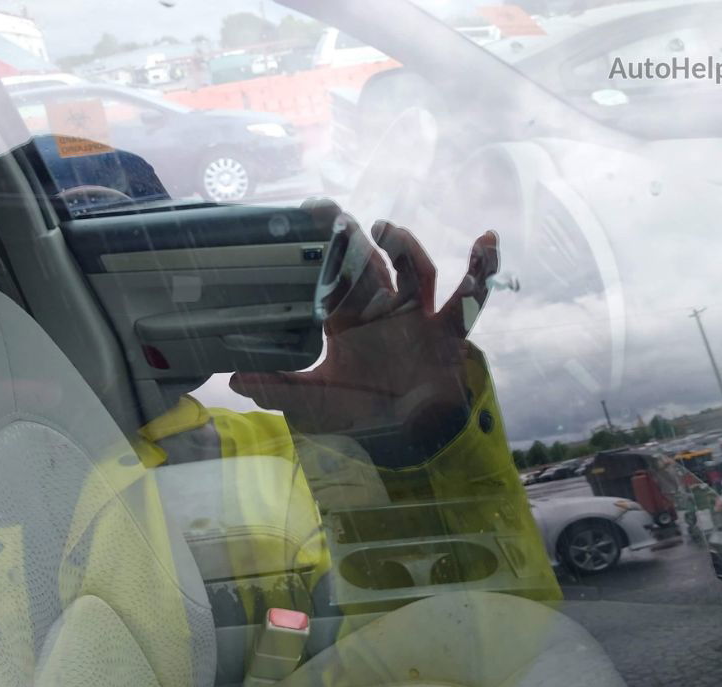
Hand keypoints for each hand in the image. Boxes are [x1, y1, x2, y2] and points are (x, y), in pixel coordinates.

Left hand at [230, 203, 498, 459]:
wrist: (409, 436)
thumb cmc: (363, 411)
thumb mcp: (316, 400)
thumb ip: (280, 389)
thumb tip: (235, 379)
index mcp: (349, 320)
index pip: (336, 276)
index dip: (327, 250)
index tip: (315, 216)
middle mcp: (383, 310)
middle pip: (375, 265)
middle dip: (361, 242)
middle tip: (343, 219)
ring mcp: (417, 317)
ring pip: (417, 271)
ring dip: (407, 249)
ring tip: (392, 231)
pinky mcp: (448, 330)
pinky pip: (469, 297)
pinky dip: (481, 270)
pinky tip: (486, 241)